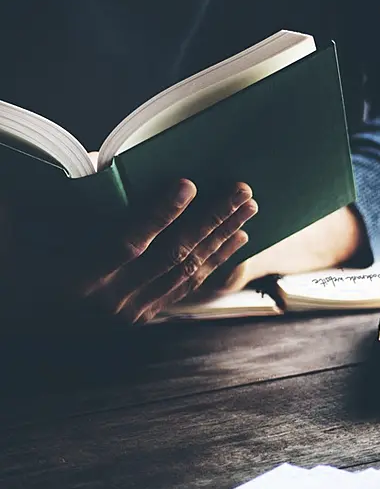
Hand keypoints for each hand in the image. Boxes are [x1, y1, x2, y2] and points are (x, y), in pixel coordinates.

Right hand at [6, 179, 256, 328]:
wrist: (18, 316)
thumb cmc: (22, 263)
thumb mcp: (28, 234)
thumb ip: (63, 208)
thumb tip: (99, 171)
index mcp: (79, 278)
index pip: (129, 243)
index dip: (161, 213)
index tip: (188, 183)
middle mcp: (110, 301)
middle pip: (172, 255)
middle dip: (212, 219)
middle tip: (241, 190)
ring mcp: (130, 314)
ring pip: (187, 271)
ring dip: (222, 237)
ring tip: (248, 208)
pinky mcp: (142, 318)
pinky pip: (187, 286)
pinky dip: (215, 261)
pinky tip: (238, 239)